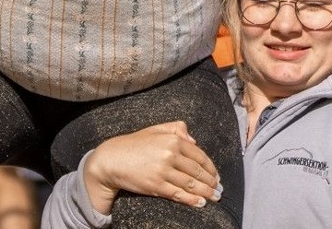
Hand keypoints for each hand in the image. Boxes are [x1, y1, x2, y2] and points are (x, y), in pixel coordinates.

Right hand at [82, 122, 220, 214]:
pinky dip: (192, 200)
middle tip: (219, 189)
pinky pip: (179, 194)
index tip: (216, 175)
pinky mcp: (156, 185)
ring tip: (214, 197)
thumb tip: (194, 140)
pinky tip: (200, 203)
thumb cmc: (134, 144)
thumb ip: (176, 129)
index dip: (210, 167)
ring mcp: (163, 171)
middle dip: (211, 182)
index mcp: (172, 139)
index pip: (199, 155)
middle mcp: (170, 154)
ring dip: (206, 192)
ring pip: (191, 184)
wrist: (112, 159)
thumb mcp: (155, 129)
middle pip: (197, 171)